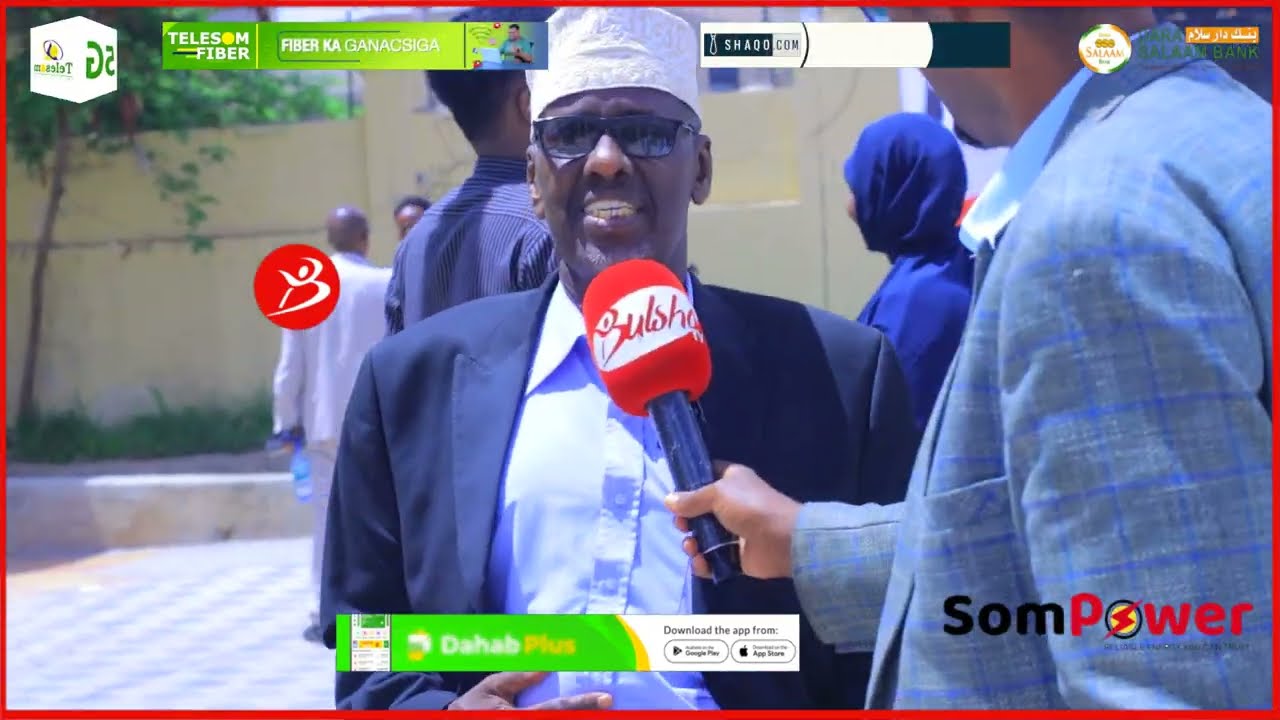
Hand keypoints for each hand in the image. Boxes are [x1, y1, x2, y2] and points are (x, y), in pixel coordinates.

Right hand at [447, 671, 611, 709]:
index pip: (556, 709)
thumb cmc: (473, 706)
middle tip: (610, 706)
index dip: (582, 704)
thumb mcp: (492, 687)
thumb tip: (545, 667)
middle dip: (587, 716)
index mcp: (517, 716)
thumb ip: (518, 677)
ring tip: (601, 710)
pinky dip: (565, 719)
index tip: (606, 698)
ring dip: (579, 719)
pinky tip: (581, 714)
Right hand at [663, 461, 801, 579]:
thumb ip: (690, 499)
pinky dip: (703, 562)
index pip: (705, 477)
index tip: (675, 497)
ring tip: (693, 547)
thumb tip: (668, 500)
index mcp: (731, 481)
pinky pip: (712, 559)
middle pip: (698, 511)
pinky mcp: (734, 555)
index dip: (688, 486)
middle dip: (685, 520)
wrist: (782, 539)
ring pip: (702, 537)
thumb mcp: (716, 494)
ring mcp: (733, 531)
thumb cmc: (749, 507)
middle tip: (682, 526)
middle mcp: (731, 504)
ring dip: (692, 543)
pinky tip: (701, 562)